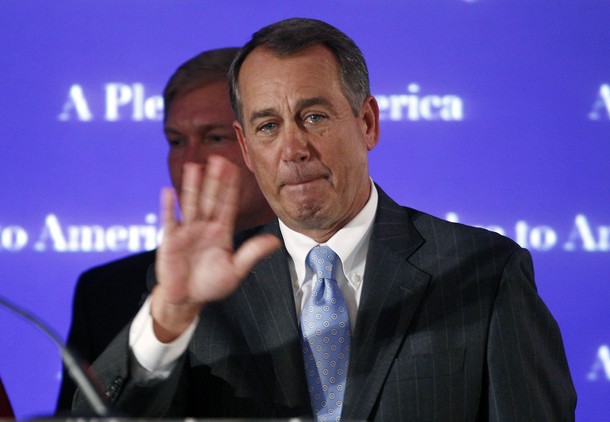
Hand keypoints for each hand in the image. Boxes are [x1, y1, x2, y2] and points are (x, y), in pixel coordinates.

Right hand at [151, 156, 279, 341]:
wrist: (188, 299)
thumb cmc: (211, 284)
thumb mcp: (236, 270)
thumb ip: (252, 253)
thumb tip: (276, 241)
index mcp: (221, 231)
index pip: (227, 204)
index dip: (231, 187)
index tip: (235, 168)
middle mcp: (204, 227)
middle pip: (210, 198)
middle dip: (214, 179)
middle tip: (218, 158)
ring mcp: (187, 231)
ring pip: (191, 204)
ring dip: (192, 186)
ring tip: (194, 167)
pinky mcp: (170, 240)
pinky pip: (170, 220)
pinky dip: (168, 207)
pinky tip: (168, 191)